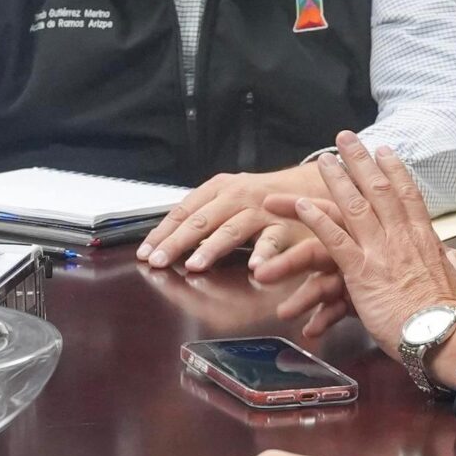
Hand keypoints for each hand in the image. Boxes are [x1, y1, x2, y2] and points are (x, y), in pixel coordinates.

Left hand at [138, 165, 328, 272]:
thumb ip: (202, 216)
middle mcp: (237, 196)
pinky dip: (264, 254)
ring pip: (233, 229)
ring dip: (212, 247)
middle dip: (177, 243)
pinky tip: (255, 268)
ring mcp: (261, 210)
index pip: (183, 211)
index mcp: (218, 188)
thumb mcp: (228, 198)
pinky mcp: (286, 226)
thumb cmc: (260, 199)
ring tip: (196, 264)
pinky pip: (273, 241)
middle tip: (159, 261)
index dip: (163, 233)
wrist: (308, 187)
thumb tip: (164, 240)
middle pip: (202, 220)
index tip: (146, 253)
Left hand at [261, 134, 455, 360]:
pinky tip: (302, 205)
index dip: (394, 170)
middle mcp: (401, 237)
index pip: (408, 194)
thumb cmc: (455, 316)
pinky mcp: (361, 272)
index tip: (384, 150)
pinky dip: (317, 220)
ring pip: (354, 206)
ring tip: (323, 160)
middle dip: (361, 161)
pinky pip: (334, 239)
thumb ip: (454, 266)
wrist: (445, 335)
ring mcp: (380, 252)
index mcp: (425, 238)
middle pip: (379, 189)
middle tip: (346, 138)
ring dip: (336, 180)